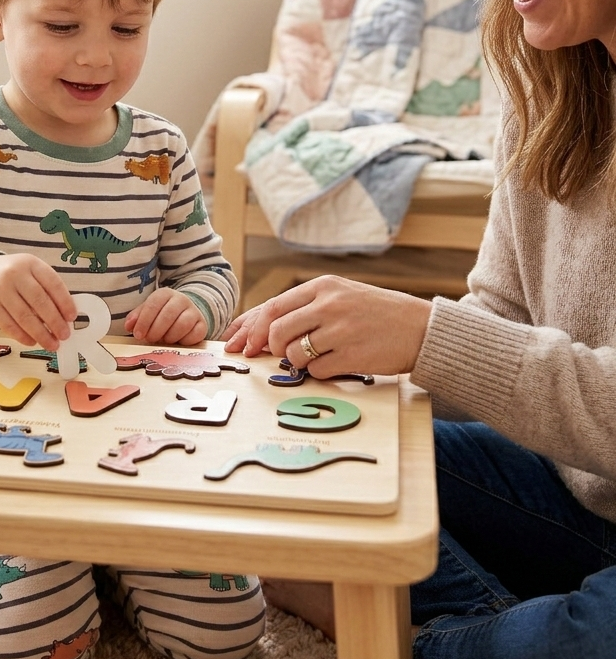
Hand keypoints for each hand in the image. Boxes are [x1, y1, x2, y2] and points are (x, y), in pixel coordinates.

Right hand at [0, 254, 76, 349]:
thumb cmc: (13, 276)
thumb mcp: (31, 272)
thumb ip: (47, 288)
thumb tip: (65, 317)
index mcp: (30, 263)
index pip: (53, 283)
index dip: (65, 302)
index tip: (72, 317)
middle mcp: (14, 274)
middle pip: (40, 301)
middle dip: (55, 322)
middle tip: (64, 335)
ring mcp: (0, 290)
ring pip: (24, 317)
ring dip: (41, 334)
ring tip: (52, 344)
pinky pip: (9, 326)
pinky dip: (23, 337)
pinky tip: (33, 342)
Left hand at [125, 288, 206, 345]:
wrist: (186, 313)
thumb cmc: (162, 314)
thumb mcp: (148, 312)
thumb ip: (137, 317)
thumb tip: (129, 326)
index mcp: (165, 294)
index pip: (153, 304)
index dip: (144, 321)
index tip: (138, 334)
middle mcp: (181, 300)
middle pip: (167, 315)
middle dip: (156, 331)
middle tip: (150, 339)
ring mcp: (194, 312)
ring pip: (182, 325)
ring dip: (169, 337)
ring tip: (164, 340)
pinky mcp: (202, 325)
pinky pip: (194, 334)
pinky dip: (184, 341)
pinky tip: (177, 342)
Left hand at [222, 275, 430, 377]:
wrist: (421, 328)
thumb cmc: (374, 313)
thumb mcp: (339, 296)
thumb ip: (303, 308)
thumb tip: (257, 330)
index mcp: (323, 286)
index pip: (273, 306)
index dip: (249, 327)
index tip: (237, 342)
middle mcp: (330, 304)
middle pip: (276, 331)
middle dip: (268, 347)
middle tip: (274, 354)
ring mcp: (341, 330)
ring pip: (293, 353)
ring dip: (296, 361)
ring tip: (317, 354)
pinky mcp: (353, 355)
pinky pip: (316, 371)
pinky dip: (319, 372)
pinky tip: (337, 363)